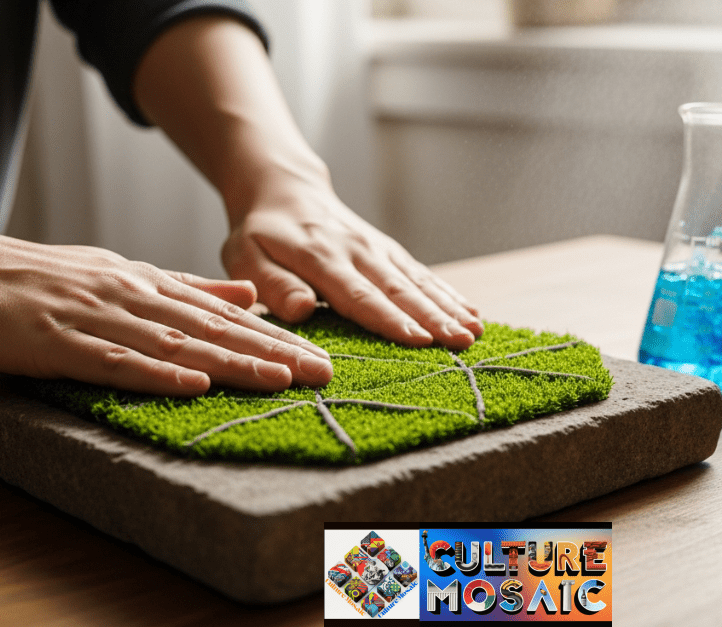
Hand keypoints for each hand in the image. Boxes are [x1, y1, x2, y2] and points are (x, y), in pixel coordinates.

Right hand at [0, 230, 332, 395]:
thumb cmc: (39, 277)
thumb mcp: (120, 273)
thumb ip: (185, 286)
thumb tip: (246, 293)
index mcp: (149, 284)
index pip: (227, 316)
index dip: (277, 338)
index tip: (322, 358)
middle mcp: (134, 297)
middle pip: (216, 330)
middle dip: (273, 354)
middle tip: (325, 375)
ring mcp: (99, 319)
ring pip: (178, 344)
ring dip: (232, 363)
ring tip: (282, 381)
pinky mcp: (61, 342)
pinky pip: (116, 361)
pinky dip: (156, 373)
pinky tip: (194, 383)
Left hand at [221, 183, 482, 349]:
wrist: (284, 189)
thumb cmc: (260, 233)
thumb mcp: (246, 256)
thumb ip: (272, 283)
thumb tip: (298, 309)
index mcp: (320, 257)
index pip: (358, 294)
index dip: (389, 318)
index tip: (419, 339)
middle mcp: (357, 250)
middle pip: (399, 289)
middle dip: (433, 316)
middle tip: (462, 341)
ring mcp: (378, 249)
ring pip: (417, 281)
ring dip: (448, 306)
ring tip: (475, 331)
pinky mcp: (389, 251)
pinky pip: (421, 273)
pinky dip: (448, 293)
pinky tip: (471, 311)